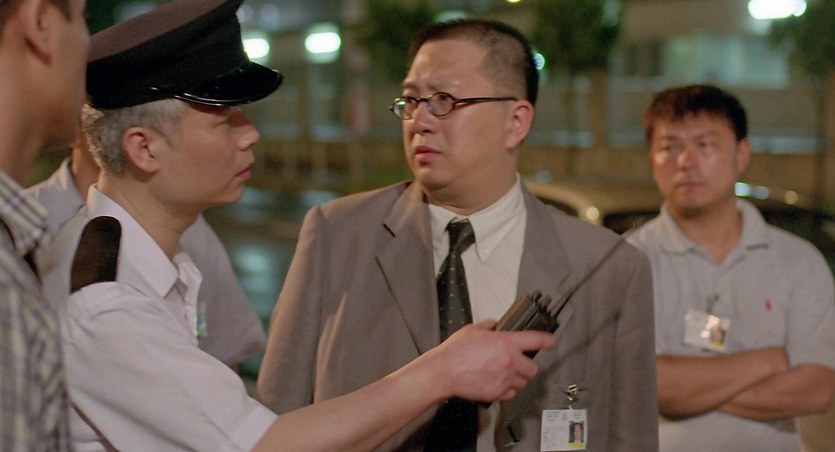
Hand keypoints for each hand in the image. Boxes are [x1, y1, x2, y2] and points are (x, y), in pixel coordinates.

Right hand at [425, 320, 555, 401]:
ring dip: (517, 379)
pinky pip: (511, 394)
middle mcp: (510, 361)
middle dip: (527, 367)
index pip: (536, 340)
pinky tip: (497, 384)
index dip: (548, 341)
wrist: (444, 372)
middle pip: (533, 369)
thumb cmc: (455, 351)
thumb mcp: (473, 330)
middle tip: (517, 364)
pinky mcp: (498, 393)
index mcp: (506, 342)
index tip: (551, 342)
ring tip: (504, 375)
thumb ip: (488, 326)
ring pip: (523, 383)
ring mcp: (505, 379)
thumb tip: (494, 325)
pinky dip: (508, 391)